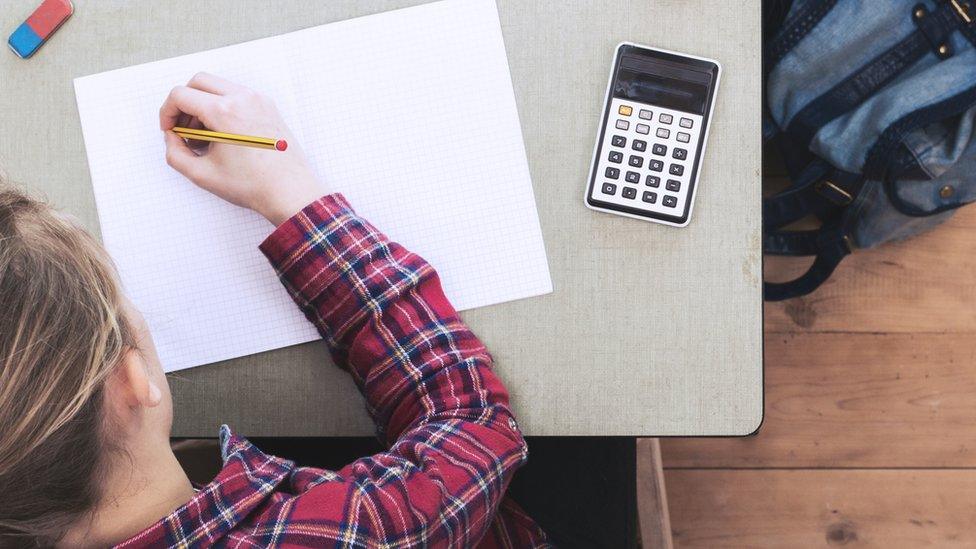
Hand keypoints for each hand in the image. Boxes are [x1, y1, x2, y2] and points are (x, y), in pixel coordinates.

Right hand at [159, 73, 328, 225]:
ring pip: (219, 87)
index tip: (169, 129)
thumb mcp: (202, 174)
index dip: (167, 112)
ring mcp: (259, 100)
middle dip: (184, 103)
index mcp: (225, 112)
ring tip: (205, 137)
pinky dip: (224, 106)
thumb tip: (172, 136)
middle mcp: (243, 98)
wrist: (291, 192)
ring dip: (204, 104)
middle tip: (184, 129)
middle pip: (198, 82)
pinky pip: (238, 95)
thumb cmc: (254, 185)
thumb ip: (175, 153)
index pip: (181, 95)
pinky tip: (223, 135)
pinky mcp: (269, 107)